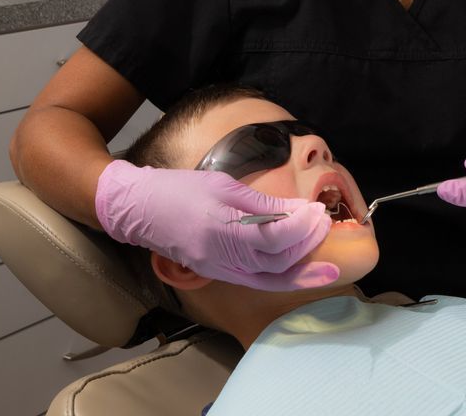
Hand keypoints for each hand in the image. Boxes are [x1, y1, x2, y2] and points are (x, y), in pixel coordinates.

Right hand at [96, 159, 337, 289]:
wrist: (141, 209)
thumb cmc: (180, 189)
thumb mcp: (222, 185)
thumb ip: (260, 203)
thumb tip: (297, 210)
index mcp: (220, 231)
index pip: (272, 239)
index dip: (300, 227)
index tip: (317, 211)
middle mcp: (220, 258)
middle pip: (274, 263)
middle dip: (306, 245)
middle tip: (324, 222)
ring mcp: (218, 270)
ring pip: (268, 279)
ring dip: (300, 269)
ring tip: (325, 255)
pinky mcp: (218, 273)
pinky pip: (256, 281)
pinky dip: (280, 277)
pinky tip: (298, 267)